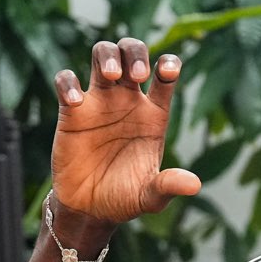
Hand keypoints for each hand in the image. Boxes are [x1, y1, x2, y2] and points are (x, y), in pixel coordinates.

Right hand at [50, 38, 202, 226]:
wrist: (90, 208)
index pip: (165, 76)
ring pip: (102, 55)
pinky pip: (66, 82)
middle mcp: (128, 101)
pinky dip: (68, 83)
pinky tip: (76, 101)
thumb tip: (194, 185)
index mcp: (153, 115)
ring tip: (111, 75)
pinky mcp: (71, 112)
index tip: (167, 69)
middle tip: (138, 74)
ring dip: (107, 56)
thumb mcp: (150, 197)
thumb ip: (169, 186)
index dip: (169, 64)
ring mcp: (99, 102)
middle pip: (132, 53)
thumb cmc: (125, 198)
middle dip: (136, 53)